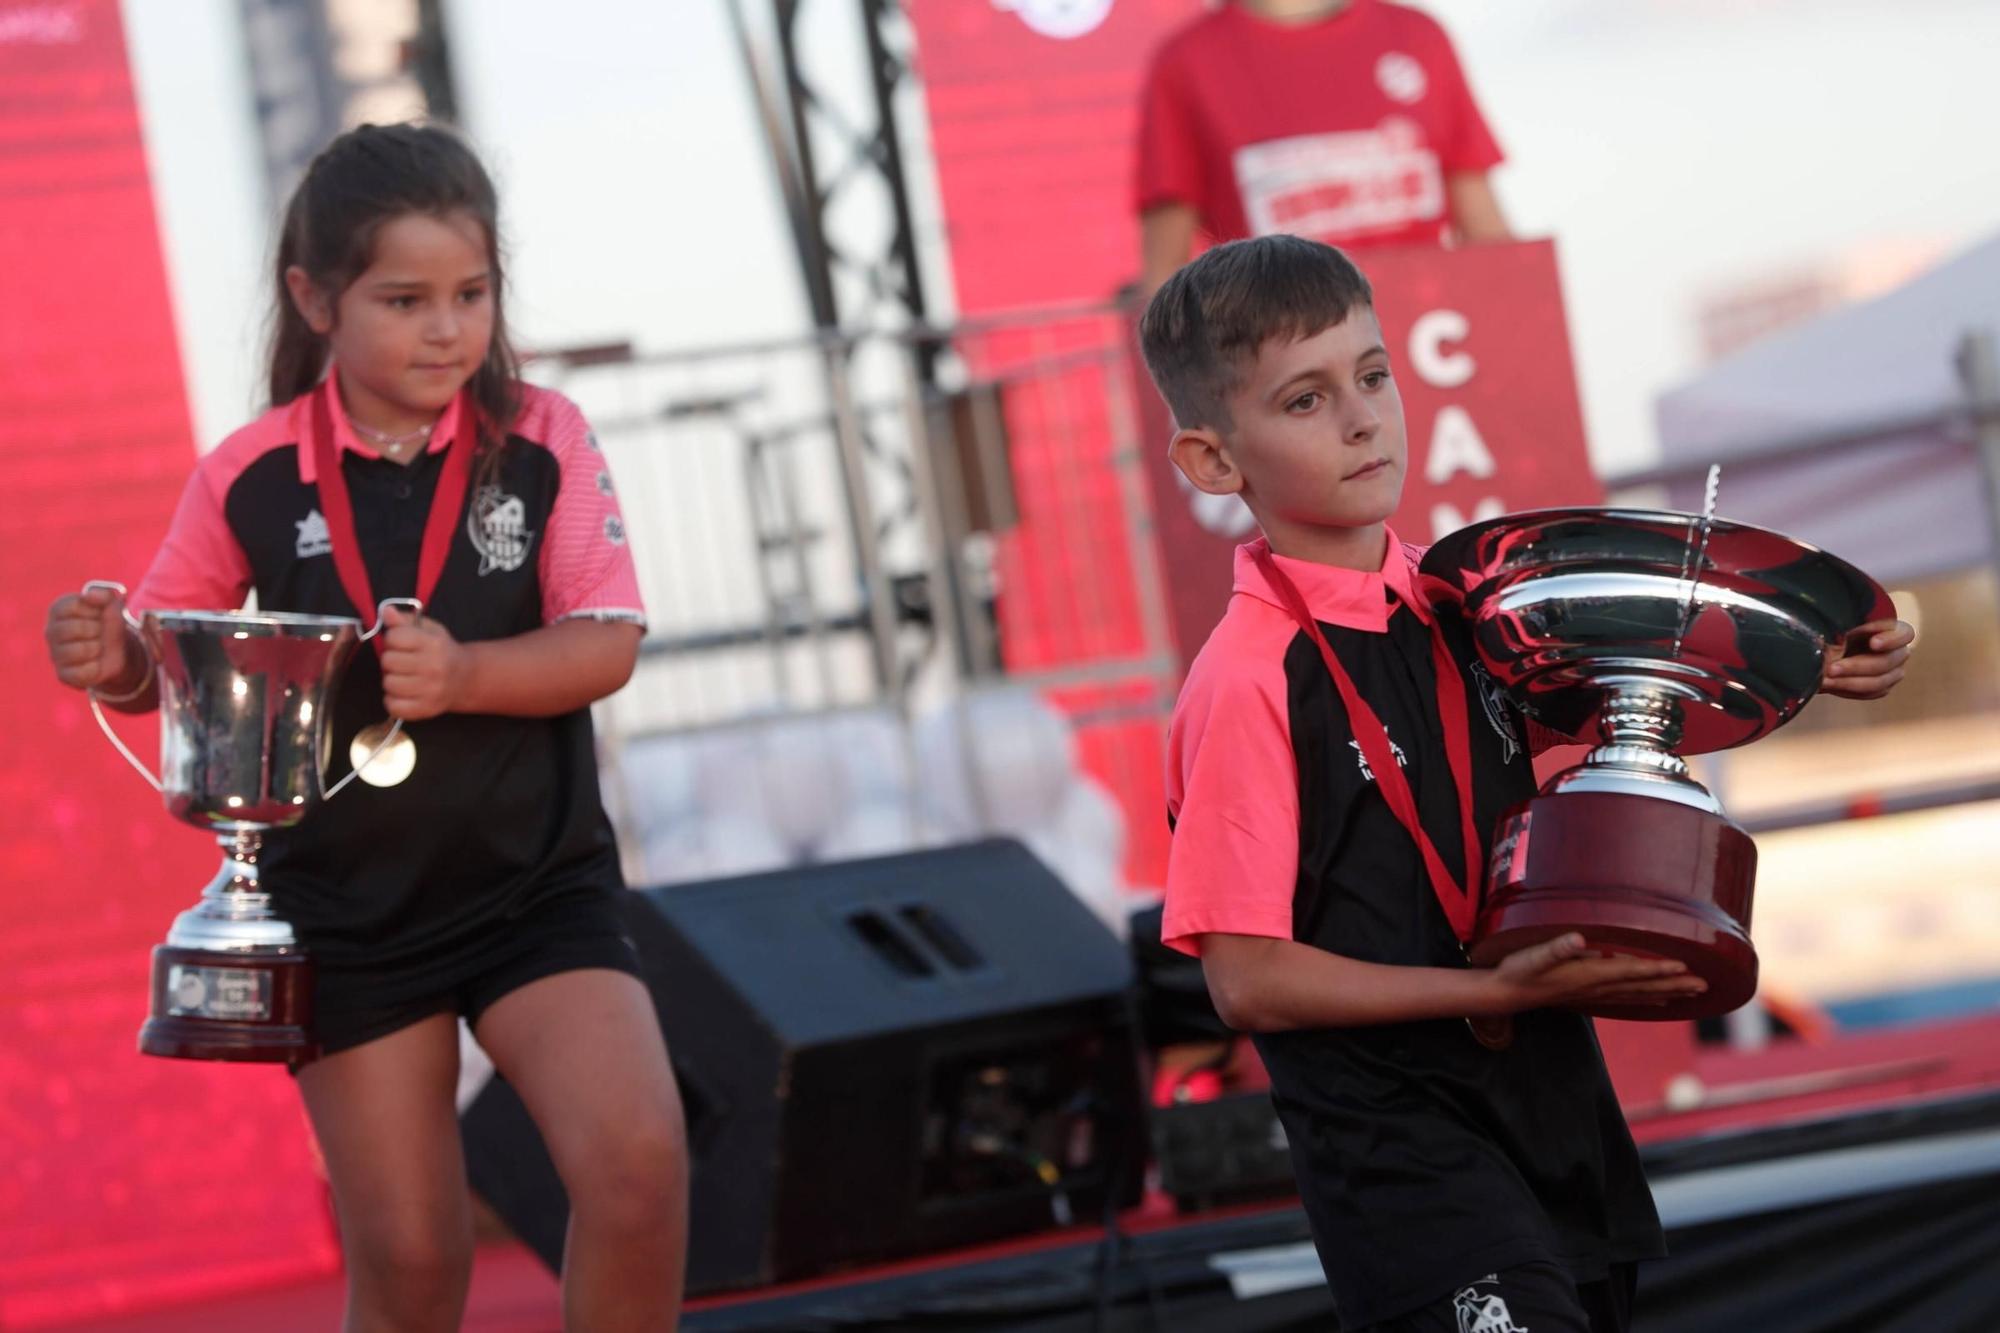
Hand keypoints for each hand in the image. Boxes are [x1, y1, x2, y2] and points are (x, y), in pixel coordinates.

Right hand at [46, 587, 133, 691]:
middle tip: (99, 632)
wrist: (119, 652)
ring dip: (97, 648)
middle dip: (96, 630)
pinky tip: (95, 663)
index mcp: (58, 611)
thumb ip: (104, 594)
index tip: (98, 614)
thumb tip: (89, 596)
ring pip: (79, 651)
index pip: (72, 606)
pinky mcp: (63, 675)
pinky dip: (96, 667)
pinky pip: (83, 672)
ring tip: (97, 647)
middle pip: (74, 629)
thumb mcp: (112, 606)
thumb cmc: (108, 624)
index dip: (93, 610)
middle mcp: (50, 632)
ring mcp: (54, 654)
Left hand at [379, 604, 468, 720]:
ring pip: (388, 684)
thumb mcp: (428, 630)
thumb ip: (405, 621)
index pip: (394, 637)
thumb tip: (386, 611)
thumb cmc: (441, 651)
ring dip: (391, 680)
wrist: (465, 679)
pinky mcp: (425, 709)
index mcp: (434, 644)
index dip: (393, 639)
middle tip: (402, 662)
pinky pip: (393, 706)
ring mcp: (430, 690)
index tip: (402, 644)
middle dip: (391, 660)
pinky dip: (393, 700)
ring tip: (403, 677)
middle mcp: (434, 667)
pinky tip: (403, 693)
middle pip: (388, 661)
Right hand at [1484, 933, 1706, 1012]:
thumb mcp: (1533, 955)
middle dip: (1675, 984)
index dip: (1657, 969)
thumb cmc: (1520, 969)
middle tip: (1705, 985)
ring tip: (1696, 992)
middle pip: (1643, 986)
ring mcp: (1597, 994)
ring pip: (1641, 994)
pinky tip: (1662, 999)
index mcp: (1589, 975)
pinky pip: (1628, 999)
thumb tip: (1578, 939)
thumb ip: (1557, 948)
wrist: (1508, 993)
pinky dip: (1649, 999)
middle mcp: (1598, 987)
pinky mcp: (1591, 995)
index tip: (1684, 966)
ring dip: (1669, 992)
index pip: (1630, 971)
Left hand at [1821, 619, 1913, 699]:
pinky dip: (1846, 690)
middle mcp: (1898, 652)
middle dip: (1856, 667)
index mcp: (1895, 630)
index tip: (1873, 643)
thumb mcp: (1843, 622)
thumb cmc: (1839, 628)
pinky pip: (1868, 693)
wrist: (1830, 646)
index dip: (1891, 640)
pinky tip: (1829, 685)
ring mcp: (1892, 672)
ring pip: (1878, 682)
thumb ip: (1848, 624)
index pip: (1905, 634)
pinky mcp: (1880, 687)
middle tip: (1831, 668)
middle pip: (1886, 662)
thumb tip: (1838, 633)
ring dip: (1848, 682)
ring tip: (1825, 680)